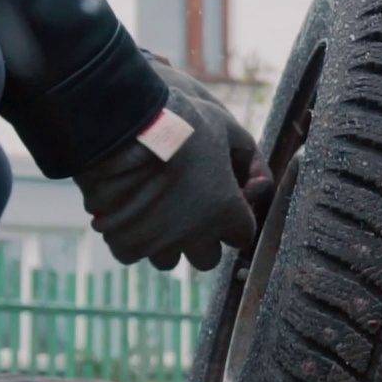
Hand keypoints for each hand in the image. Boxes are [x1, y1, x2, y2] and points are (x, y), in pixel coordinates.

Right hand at [73, 65, 272, 270]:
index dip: (233, 221)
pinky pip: (132, 254)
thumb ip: (247, 156)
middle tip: (186, 214)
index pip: (242, 236)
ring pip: (169, 260)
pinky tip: (126, 214)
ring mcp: (160, 243)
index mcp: (226, 211)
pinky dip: (129, 239)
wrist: (123, 125)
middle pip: (208, 258)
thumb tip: (258, 183)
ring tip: (152, 213)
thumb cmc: (178, 121)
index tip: (221, 207)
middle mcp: (197, 234)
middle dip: (201, 240)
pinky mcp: (127, 244)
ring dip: (164, 242)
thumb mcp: (225, 126)